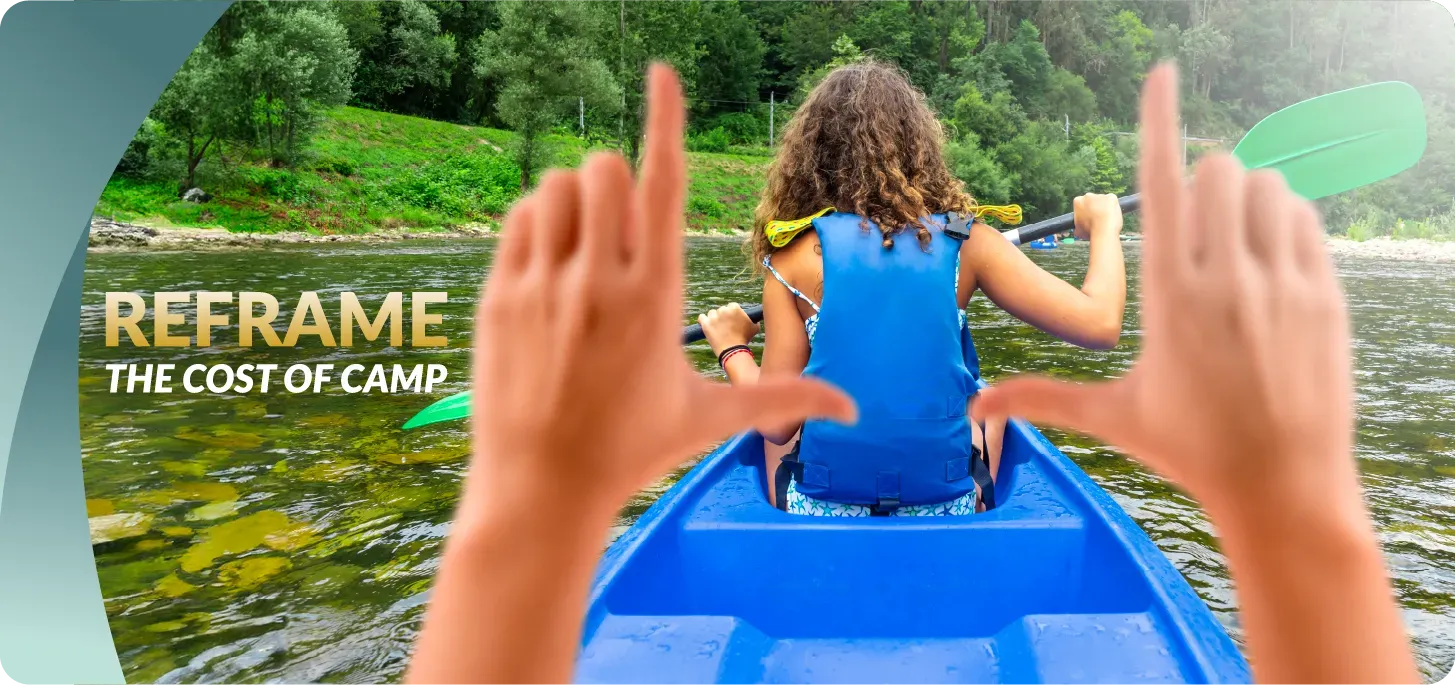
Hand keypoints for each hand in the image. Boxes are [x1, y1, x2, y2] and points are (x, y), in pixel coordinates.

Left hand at [465, 65, 853, 514]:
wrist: (540, 490)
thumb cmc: (631, 453)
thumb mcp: (708, 421)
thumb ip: (783, 400)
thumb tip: (855, 411)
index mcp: (656, 297)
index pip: (661, 183)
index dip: (665, 117)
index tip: (661, 70)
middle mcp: (598, 281)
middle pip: (605, 167)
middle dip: (619, 181)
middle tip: (619, 236)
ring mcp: (543, 285)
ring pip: (558, 184)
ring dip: (579, 199)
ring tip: (586, 251)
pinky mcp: (500, 296)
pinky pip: (520, 217)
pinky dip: (540, 221)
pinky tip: (552, 266)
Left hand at [697, 303, 760, 355]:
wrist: (733, 351)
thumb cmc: (744, 340)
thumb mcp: (754, 328)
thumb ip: (754, 320)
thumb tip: (755, 318)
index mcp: (735, 308)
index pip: (732, 306)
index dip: (732, 313)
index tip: (733, 320)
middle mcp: (723, 310)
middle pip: (721, 309)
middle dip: (723, 316)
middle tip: (726, 326)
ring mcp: (713, 317)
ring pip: (712, 313)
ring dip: (714, 318)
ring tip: (718, 328)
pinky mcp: (706, 324)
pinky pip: (701, 317)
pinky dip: (703, 320)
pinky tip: (707, 325)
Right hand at [974, 64, 1356, 519]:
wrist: (1284, 488)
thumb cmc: (1191, 451)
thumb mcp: (1113, 418)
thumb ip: (1040, 399)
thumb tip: (973, 409)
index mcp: (1169, 295)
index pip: (1162, 181)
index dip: (1158, 118)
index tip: (1161, 71)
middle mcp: (1227, 277)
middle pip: (1220, 167)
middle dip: (1204, 180)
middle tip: (1198, 230)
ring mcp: (1282, 282)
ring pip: (1268, 183)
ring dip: (1245, 197)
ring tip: (1233, 248)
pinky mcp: (1324, 293)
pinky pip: (1305, 216)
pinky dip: (1284, 220)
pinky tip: (1269, 263)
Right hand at [1072, 193, 1122, 240]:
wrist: (1103, 230)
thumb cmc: (1090, 231)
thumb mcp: (1078, 230)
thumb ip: (1078, 225)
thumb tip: (1079, 229)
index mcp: (1078, 201)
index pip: (1081, 204)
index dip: (1085, 211)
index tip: (1088, 218)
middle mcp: (1088, 196)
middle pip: (1092, 200)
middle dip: (1094, 207)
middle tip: (1098, 218)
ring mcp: (1101, 195)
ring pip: (1103, 201)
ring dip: (1104, 207)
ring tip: (1106, 219)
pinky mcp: (1111, 197)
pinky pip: (1112, 201)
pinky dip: (1113, 207)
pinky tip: (1112, 215)